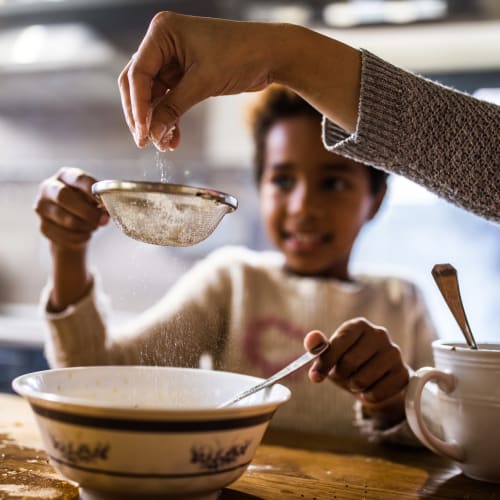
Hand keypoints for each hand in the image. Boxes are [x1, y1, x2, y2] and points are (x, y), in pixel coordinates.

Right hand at [35, 167, 107, 249]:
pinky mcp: (43, 226)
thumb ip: (100, 201)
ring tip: (94, 226)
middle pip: (63, 196)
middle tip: (103, 220)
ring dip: (86, 226)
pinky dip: (80, 238)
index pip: (78, 178)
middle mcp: (49, 188)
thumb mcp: (95, 199)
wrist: (73, 228)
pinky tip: (85, 234)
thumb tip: (107, 210)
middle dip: (87, 211)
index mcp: (66, 175)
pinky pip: (64, 235)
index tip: (105, 200)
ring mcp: (42, 207)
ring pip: (65, 219)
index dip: (92, 189)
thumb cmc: (87, 206)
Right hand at [118, 12, 276, 149]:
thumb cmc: (241, 55)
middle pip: (139, 85)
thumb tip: (152, 133)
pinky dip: (171, 118)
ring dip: (158, 121)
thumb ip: (174, 108)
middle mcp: (164, 44)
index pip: (138, 74)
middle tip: (145, 141)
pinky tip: (173, 138)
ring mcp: (174, 60)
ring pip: (154, 96)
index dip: (137, 106)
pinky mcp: (186, 75)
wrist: (270, 55)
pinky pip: (170, 100)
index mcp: (163, 33)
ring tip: (164, 144)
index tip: (142, 133)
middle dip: (142, 115)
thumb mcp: (203, 82)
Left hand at [305, 318, 408, 425]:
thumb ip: (318, 346)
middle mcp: (379, 334)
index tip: (315, 377)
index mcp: (358, 325)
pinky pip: (377, 393)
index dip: (324, 362)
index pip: (338, 343)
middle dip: (340, 374)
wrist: (374, 379)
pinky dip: (367, 396)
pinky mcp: (403, 373)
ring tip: (355, 381)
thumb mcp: (330, 354)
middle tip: (342, 375)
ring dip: (353, 386)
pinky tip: (368, 390)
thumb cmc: (347, 362)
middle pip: (349, 362)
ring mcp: (394, 352)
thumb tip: (311, 340)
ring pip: (362, 379)